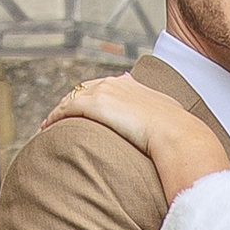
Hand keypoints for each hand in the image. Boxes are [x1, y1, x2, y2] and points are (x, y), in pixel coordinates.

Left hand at [54, 76, 229, 208]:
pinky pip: (67, 108)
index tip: (86, 105)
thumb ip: (169, 129)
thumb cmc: (182, 139)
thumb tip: (180, 145)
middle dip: (73, 100)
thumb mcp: (176, 128)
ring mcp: (106, 92)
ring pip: (73, 97)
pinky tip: (47, 127)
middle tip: (61, 115)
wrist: (179, 137)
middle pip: (87, 88)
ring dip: (60, 110)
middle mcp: (120, 85)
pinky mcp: (95, 105)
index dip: (95, 94)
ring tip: (48, 123)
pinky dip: (55, 116)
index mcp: (138, 87)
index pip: (109, 84)